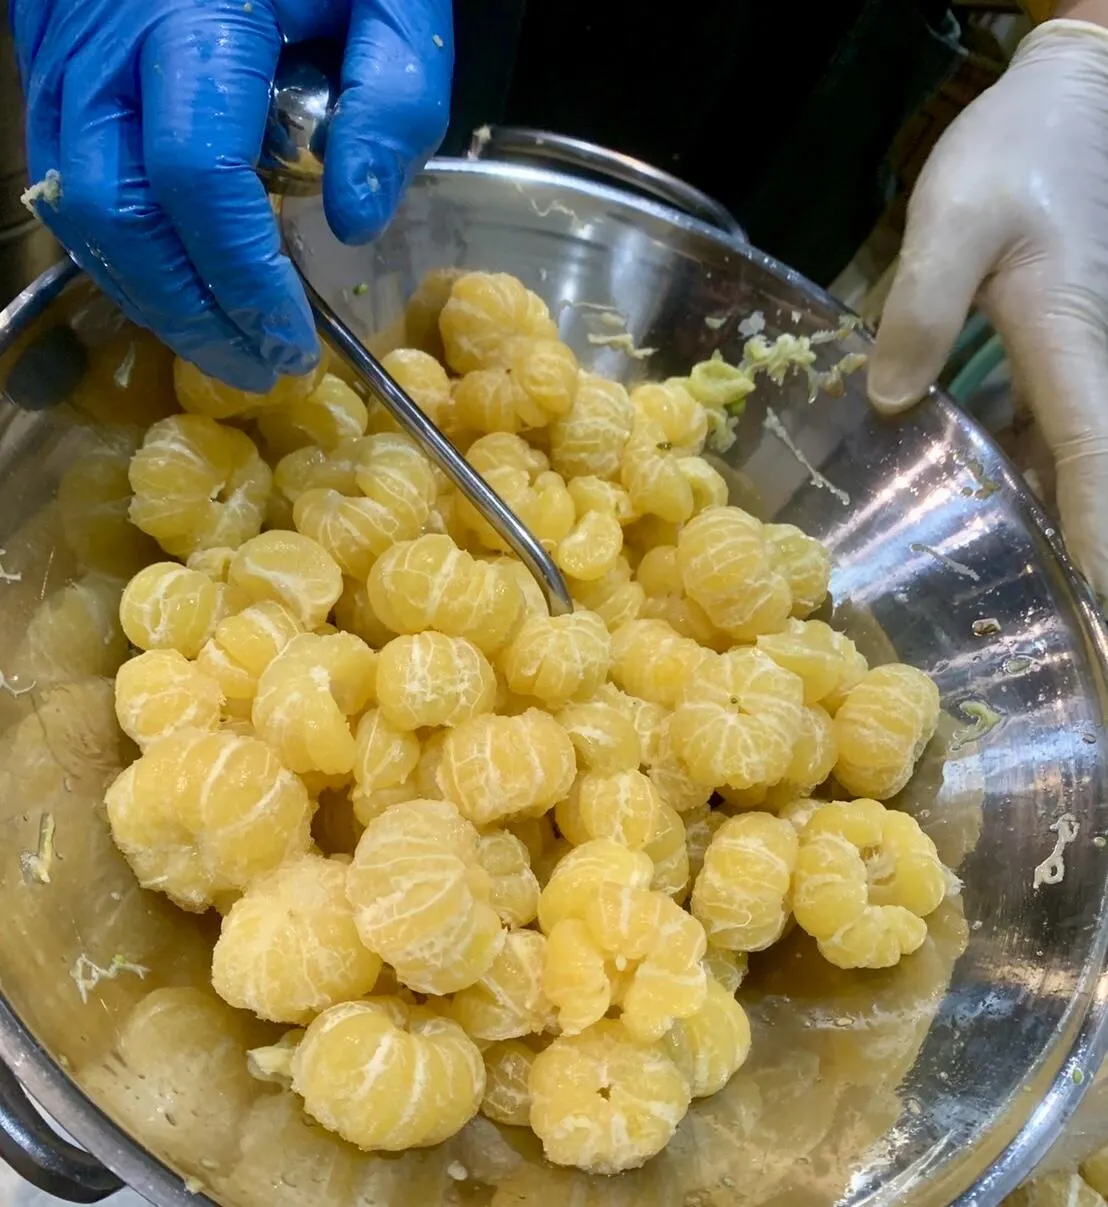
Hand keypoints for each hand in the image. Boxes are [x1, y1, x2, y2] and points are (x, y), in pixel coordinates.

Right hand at [12, 0, 452, 390]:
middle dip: (191, 311)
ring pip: (79, 211)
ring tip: (228, 344)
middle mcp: (105, 44)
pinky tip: (184, 285)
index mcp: (191, 13)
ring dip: (154, 296)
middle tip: (259, 368)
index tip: (293, 339)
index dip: (241, 275)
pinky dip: (127, 254)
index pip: (194, 177)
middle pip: (118, 214)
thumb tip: (356, 219)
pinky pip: (69, 187)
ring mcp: (63, 57)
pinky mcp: (51, 71)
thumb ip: (391, 100)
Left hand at [868, 16, 1107, 597]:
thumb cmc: (1017, 156)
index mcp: (1070, 340)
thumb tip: (889, 402)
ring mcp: (1073, 357)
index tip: (1099, 599)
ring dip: (1035, 512)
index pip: (1091, 452)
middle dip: (1076, 543)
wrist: (1071, 100)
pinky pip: (1038, 424)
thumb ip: (922, 308)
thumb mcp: (955, 221)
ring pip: (1061, 452)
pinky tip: (962, 490)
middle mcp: (1085, 361)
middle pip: (1081, 468)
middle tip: (1059, 621)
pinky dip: (1011, 465)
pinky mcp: (1053, 347)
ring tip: (988, 578)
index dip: (1096, 528)